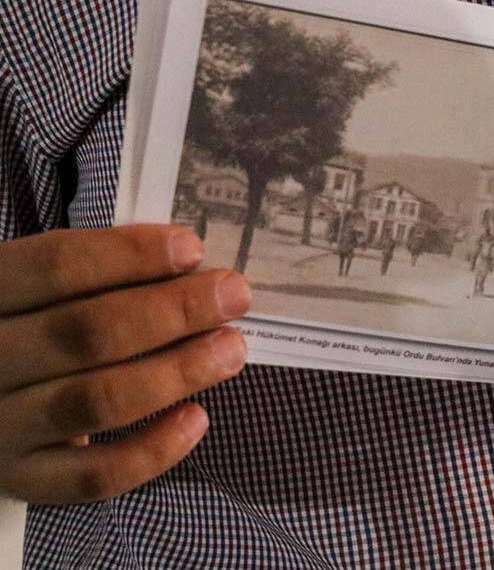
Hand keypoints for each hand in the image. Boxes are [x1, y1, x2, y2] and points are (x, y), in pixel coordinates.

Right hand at [0, 225, 249, 503]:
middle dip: (174, 311)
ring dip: (177, 372)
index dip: (130, 255)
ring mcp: (0, 426)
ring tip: (231, 349)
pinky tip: (197, 418)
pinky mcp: (24, 479)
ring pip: (95, 401)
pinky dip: (154, 450)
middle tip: (234, 296)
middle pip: (85, 332)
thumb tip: (191, 265)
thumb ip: (101, 275)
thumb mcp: (43, 291)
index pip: (55, 266)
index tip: (192, 249)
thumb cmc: (33, 328)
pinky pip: (94, 475)